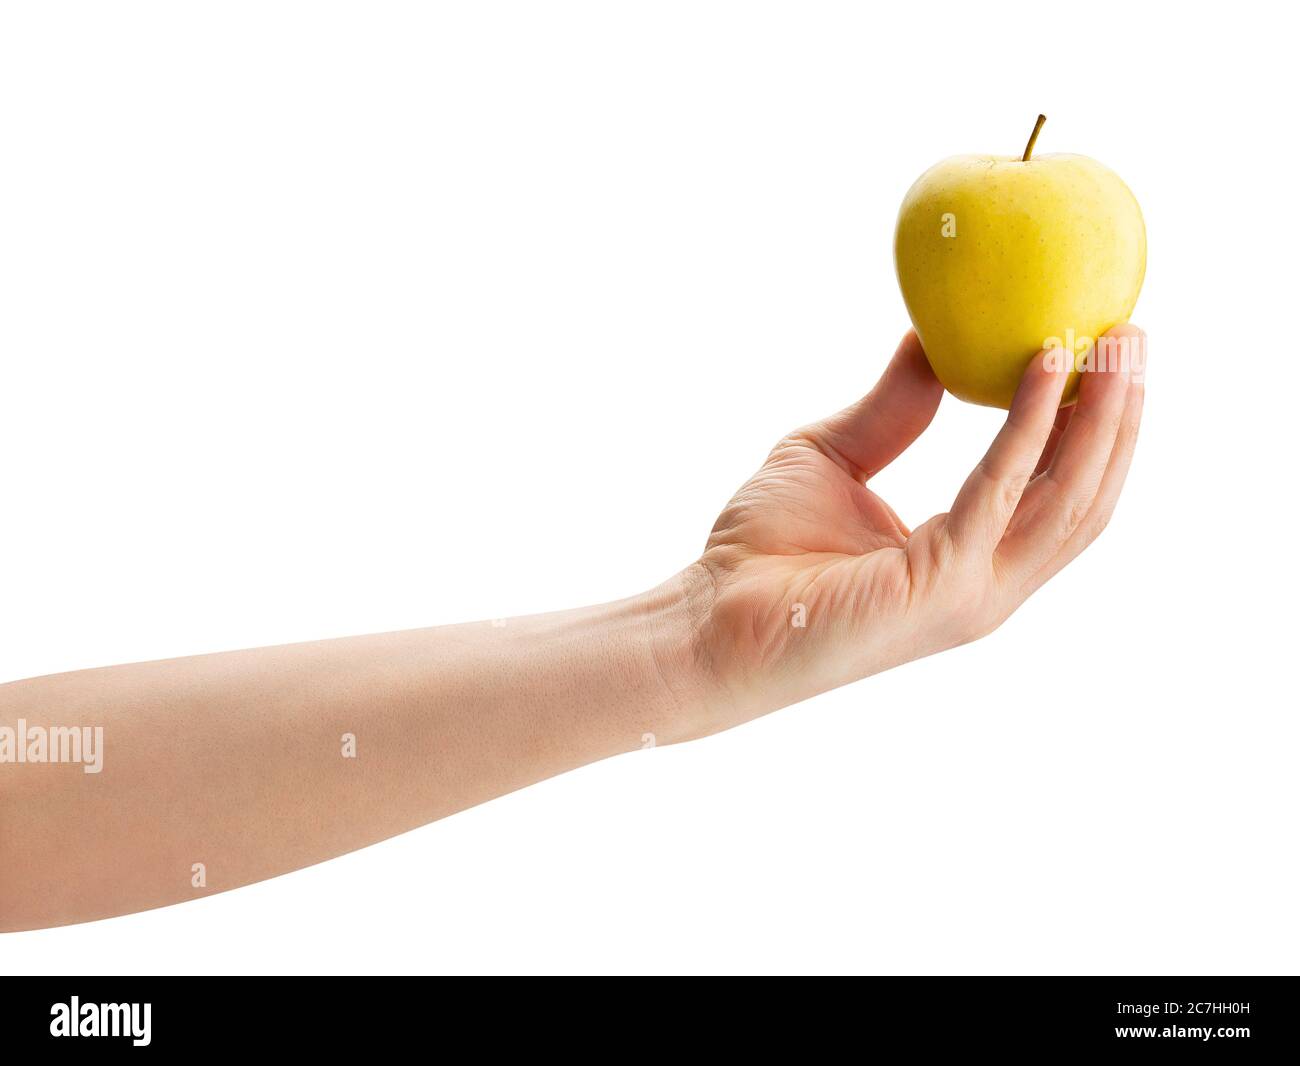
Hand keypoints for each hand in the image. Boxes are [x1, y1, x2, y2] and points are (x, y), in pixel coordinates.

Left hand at [681, 325, 1144, 736]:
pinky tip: (1045, 363)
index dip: (1094, 424)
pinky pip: (1002, 489)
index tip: (1109, 349)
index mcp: (968, 557)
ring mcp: (971, 592)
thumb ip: (893, 409)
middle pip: (1085, 494)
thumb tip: (930, 338)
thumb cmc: (761, 552)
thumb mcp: (835, 456)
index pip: (1058, 491)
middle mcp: (986, 582)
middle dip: (1119, 413)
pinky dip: (1030, 424)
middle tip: (1134, 333)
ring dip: (1101, 413)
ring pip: (1069, 498)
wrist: (706, 620)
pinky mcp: (941, 586)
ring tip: (1115, 339)